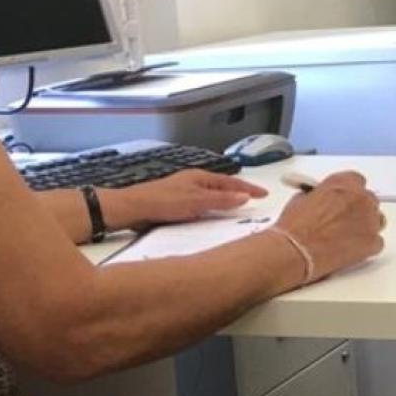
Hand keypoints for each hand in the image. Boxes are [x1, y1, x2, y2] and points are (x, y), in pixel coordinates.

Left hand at [108, 170, 267, 229]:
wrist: (131, 209)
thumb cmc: (161, 202)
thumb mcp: (196, 201)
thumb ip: (221, 200)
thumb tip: (244, 196)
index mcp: (200, 177)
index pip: (231, 181)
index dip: (248, 188)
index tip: (264, 194)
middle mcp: (193, 182)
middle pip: (222, 187)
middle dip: (239, 192)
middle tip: (255, 200)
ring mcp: (184, 192)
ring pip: (212, 196)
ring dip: (225, 202)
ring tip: (238, 210)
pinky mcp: (176, 204)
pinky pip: (202, 205)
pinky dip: (212, 209)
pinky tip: (212, 218)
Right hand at [273, 171, 385, 279]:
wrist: (295, 251)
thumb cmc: (295, 228)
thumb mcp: (301, 199)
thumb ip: (320, 195)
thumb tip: (324, 200)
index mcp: (344, 183)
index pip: (357, 181)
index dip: (349, 193)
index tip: (345, 200)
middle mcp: (361, 197)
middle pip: (368, 200)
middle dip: (358, 210)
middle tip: (344, 222)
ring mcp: (370, 220)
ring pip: (377, 220)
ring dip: (365, 226)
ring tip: (347, 237)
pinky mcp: (373, 242)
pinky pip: (377, 242)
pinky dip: (367, 247)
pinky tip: (350, 250)